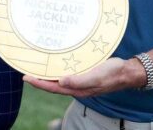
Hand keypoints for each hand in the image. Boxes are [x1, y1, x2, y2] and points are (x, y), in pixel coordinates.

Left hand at [22, 57, 145, 97]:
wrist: (127, 72)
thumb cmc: (112, 74)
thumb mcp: (96, 77)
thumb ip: (79, 81)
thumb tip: (61, 82)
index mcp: (77, 89)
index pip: (52, 88)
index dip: (38, 83)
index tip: (26, 77)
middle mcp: (77, 86)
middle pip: (53, 85)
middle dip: (39, 80)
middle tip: (26, 71)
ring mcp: (81, 81)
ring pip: (59, 80)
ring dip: (48, 75)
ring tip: (37, 67)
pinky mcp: (85, 74)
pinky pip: (67, 73)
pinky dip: (58, 69)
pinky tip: (56, 63)